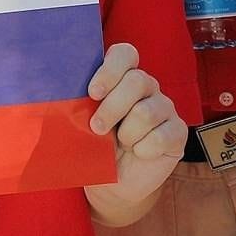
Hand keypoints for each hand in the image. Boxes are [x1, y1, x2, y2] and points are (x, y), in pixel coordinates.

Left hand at [83, 42, 185, 225]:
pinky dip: (144, 149)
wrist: (112, 182)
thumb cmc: (94, 145)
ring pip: (147, 111)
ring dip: (127, 133)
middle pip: (137, 81)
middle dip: (112, 107)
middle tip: (97, 128)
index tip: (93, 93)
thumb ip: (76, 104)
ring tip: (120, 143)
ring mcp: (165, 108)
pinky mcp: (178, 132)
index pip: (125, 54)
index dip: (110, 70)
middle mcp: (147, 87)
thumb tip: (57, 94)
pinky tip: (138, 153)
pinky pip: (162, 136)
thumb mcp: (80, 122)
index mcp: (122, 76)